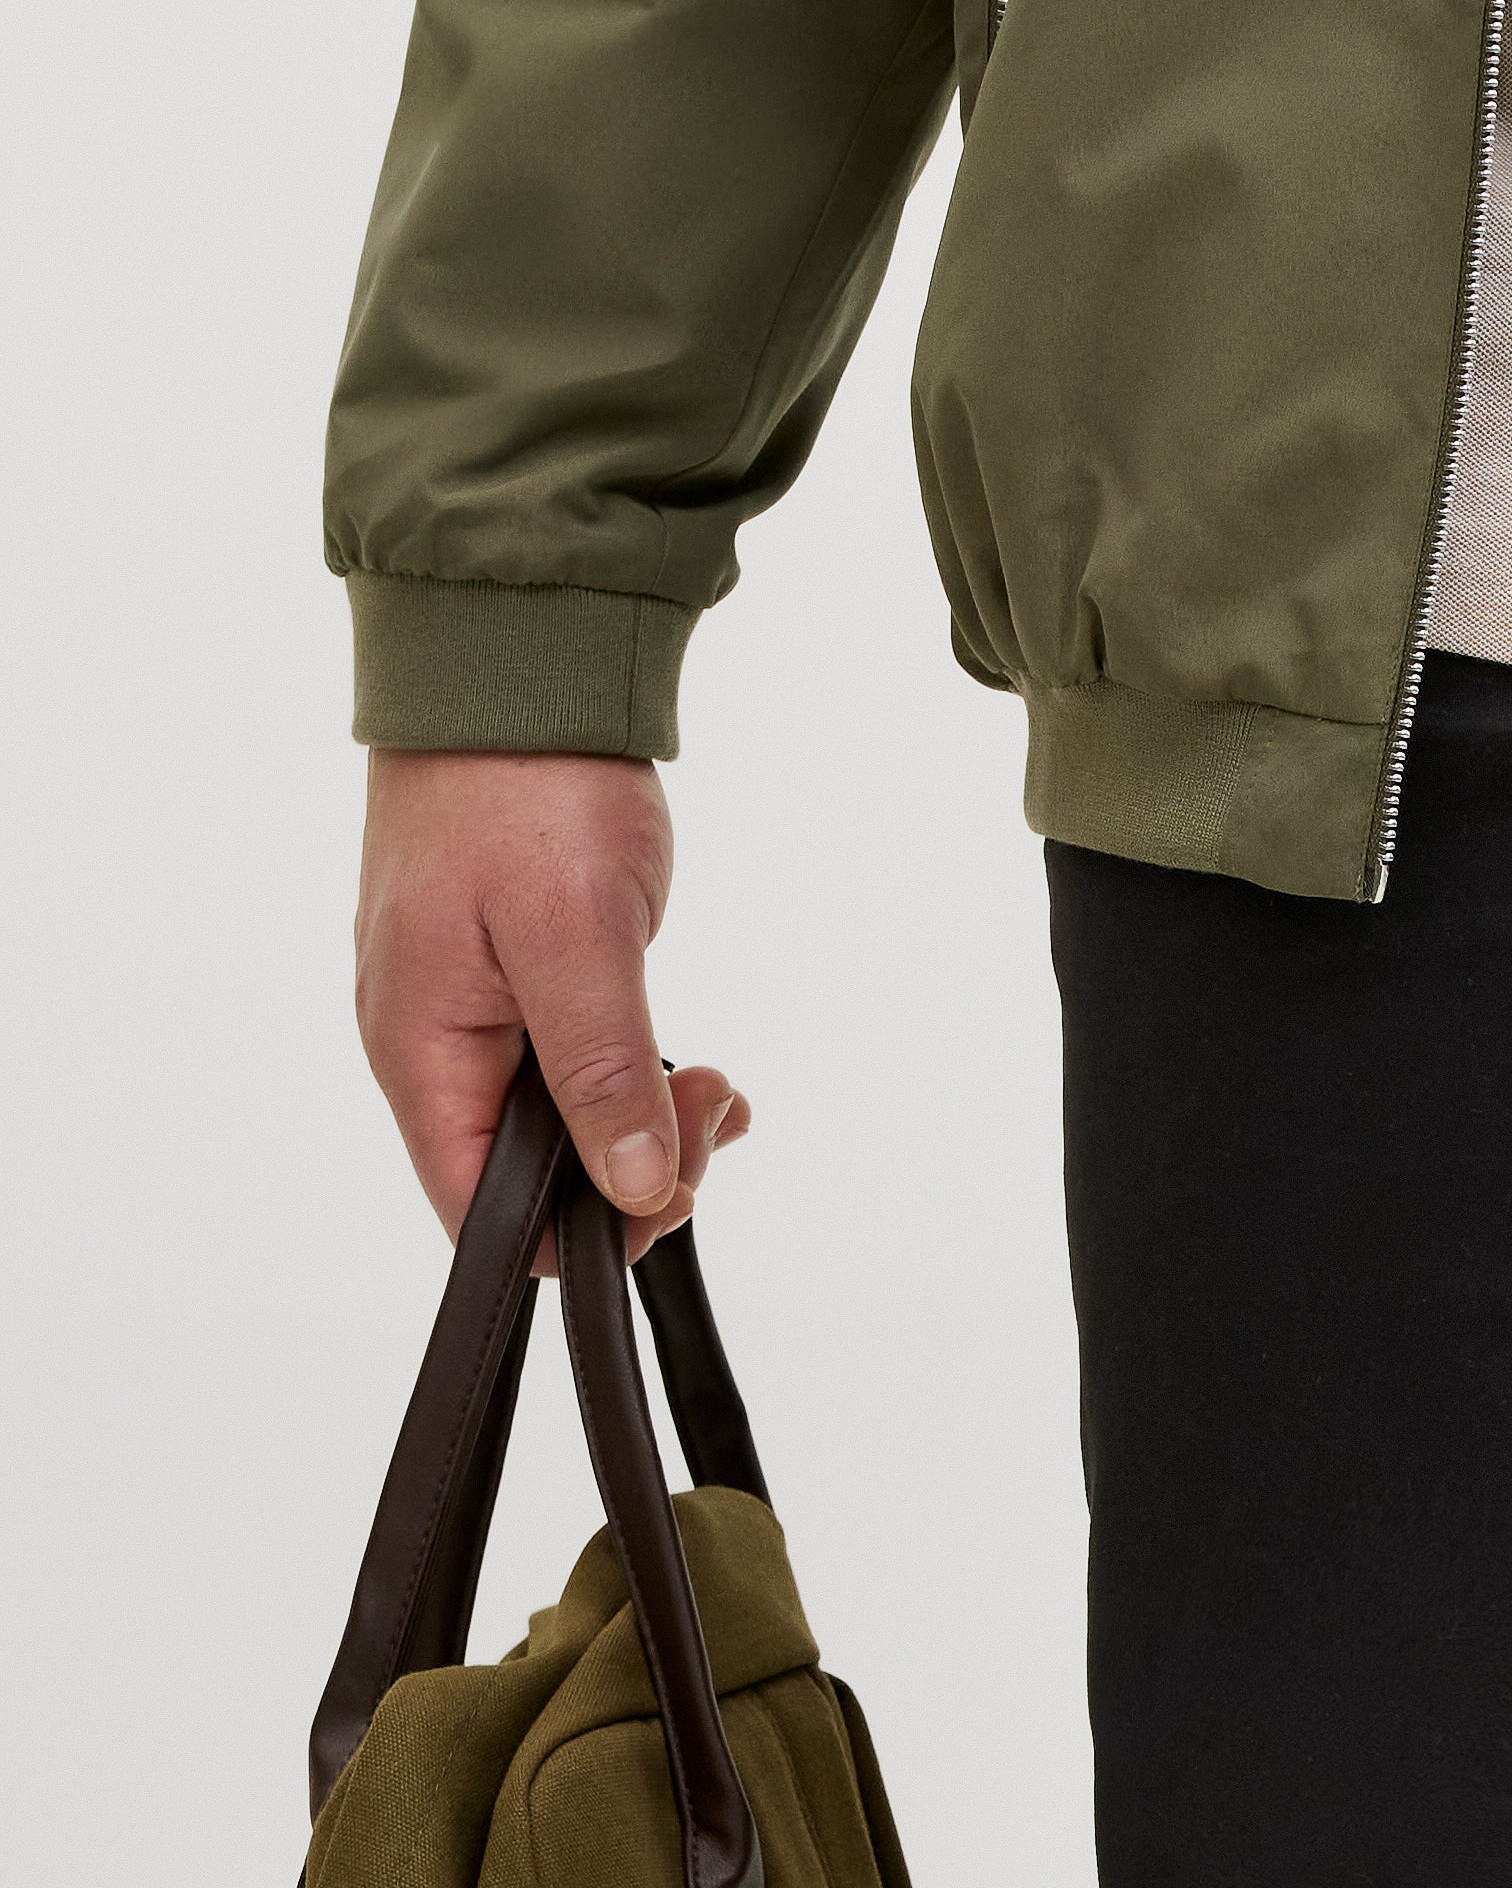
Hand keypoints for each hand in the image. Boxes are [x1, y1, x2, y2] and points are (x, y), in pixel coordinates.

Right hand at [356, 751, 747, 1258]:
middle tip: (712, 1106)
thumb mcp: (575, 937)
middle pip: (532, 1183)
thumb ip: (602, 1073)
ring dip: (648, 1125)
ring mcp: (472, 1015)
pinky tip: (695, 1067)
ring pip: (565, 1131)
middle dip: (637, 1171)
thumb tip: (633, 1188)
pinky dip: (639, 1080)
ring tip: (716, 1084)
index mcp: (419, 1053)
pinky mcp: (514, 983)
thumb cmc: (524, 780)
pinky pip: (576, 1072)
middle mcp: (432, 1048)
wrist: (512, 656)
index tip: (674, 1178)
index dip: (589, 1231)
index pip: (486, 1217)